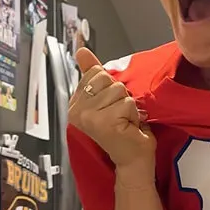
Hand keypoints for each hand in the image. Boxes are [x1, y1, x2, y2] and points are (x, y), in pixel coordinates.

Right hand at [68, 48, 155, 175]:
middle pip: (107, 79)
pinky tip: (127, 127)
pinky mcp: (103, 122)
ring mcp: (88, 116)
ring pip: (119, 90)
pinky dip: (133, 114)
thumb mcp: (107, 98)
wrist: (133, 160)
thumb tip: (81, 49)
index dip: (110, 88)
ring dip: (128, 106)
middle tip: (119, 116)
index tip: (109, 108)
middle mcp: (76, 110)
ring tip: (124, 122)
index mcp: (75, 103)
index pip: (95, 73)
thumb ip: (93, 74)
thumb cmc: (123, 130)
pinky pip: (127, 103)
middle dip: (120, 96)